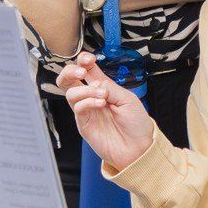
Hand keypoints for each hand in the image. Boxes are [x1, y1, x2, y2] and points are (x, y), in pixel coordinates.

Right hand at [57, 53, 156, 170]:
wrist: (138, 148)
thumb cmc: (136, 123)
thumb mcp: (128, 99)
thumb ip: (110, 87)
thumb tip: (93, 79)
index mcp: (102, 87)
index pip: (86, 69)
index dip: (83, 60)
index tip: (89, 59)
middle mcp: (91, 97)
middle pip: (68, 79)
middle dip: (70, 70)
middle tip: (82, 71)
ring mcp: (86, 110)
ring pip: (70, 92)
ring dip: (85, 89)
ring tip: (102, 95)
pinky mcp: (84, 124)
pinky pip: (78, 108)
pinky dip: (87, 102)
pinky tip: (101, 103)